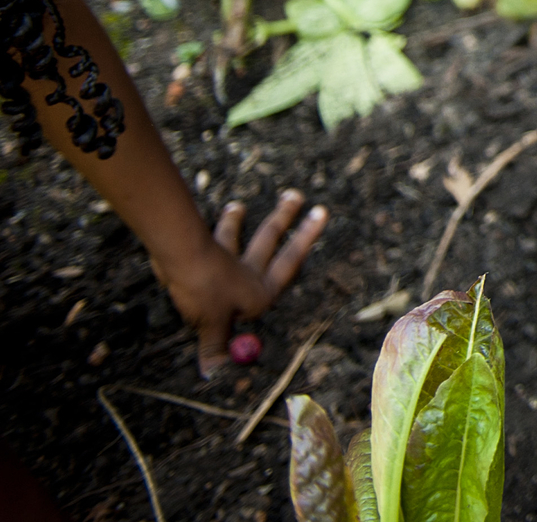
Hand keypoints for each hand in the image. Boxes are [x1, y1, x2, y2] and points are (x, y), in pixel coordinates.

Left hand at [153, 189, 328, 378]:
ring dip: (236, 222)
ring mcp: (224, 259)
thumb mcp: (212, 325)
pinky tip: (200, 227)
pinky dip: (202, 234)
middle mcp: (247, 273)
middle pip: (268, 241)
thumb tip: (214, 373)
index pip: (290, 263)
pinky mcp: (200, 252)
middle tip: (296, 196)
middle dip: (285, 218)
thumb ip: (215, 348)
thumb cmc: (206, 292)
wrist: (182, 261)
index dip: (307, 239)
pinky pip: (204, 242)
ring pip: (233, 237)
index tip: (321, 213)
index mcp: (259, 292)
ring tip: (237, 207)